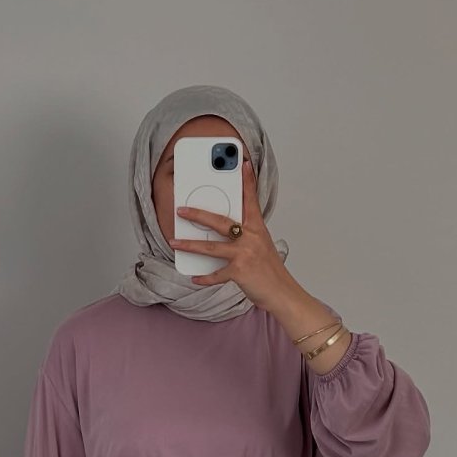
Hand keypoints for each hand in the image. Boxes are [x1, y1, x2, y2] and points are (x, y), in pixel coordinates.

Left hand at [168, 159, 292, 309]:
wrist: (281, 292)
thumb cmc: (270, 270)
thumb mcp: (261, 246)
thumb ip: (245, 235)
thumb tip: (224, 232)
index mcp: (257, 228)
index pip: (251, 200)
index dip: (247, 181)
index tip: (243, 164)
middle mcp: (251, 238)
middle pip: (220, 221)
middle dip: (198, 214)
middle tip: (181, 209)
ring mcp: (245, 254)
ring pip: (212, 247)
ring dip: (190, 245)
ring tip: (174, 243)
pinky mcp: (240, 272)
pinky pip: (217, 274)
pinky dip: (205, 278)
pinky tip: (195, 278)